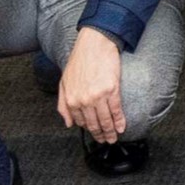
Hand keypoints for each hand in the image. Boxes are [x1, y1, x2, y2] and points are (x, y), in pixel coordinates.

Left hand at [57, 27, 129, 141]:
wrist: (94, 44)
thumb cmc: (79, 61)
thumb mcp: (64, 83)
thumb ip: (63, 105)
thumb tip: (69, 123)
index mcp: (71, 99)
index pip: (81, 122)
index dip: (89, 130)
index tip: (95, 134)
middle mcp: (83, 100)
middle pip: (94, 124)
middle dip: (100, 135)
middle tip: (106, 141)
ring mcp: (98, 96)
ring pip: (105, 120)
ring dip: (110, 132)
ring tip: (114, 138)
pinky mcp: (111, 90)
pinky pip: (116, 111)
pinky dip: (119, 122)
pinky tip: (121, 127)